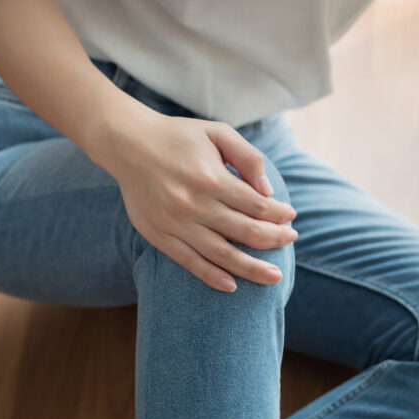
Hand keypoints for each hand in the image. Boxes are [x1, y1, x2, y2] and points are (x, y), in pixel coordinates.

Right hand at [93, 109, 297, 291]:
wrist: (127, 144)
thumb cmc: (179, 136)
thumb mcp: (218, 132)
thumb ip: (247, 157)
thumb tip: (268, 191)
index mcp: (211, 178)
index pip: (257, 205)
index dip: (279, 214)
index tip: (291, 217)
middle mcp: (194, 204)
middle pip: (246, 232)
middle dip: (275, 239)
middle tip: (291, 240)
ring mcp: (176, 224)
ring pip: (222, 254)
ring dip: (252, 268)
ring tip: (274, 276)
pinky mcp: (159, 236)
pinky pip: (191, 263)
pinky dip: (213, 277)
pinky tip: (232, 285)